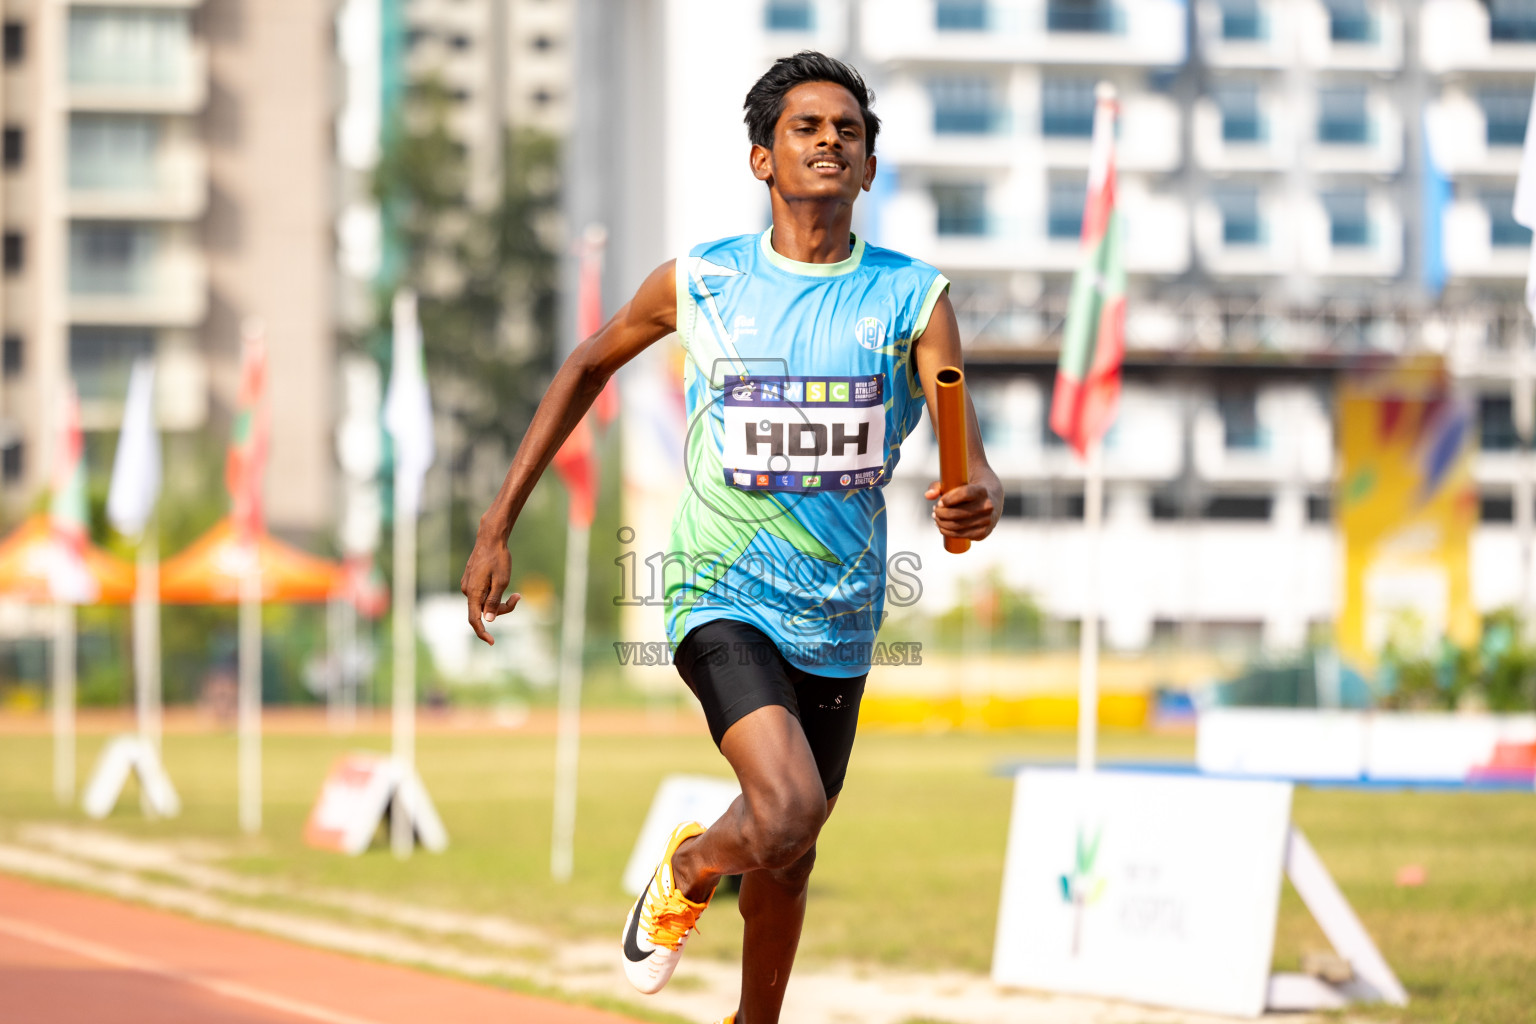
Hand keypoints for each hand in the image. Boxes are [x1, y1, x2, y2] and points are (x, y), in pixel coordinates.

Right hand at [460, 528, 520, 644]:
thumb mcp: (501, 581)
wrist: (490, 539)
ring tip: (514, 591)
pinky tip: (502, 581)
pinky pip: (482, 594)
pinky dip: (493, 594)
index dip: (482, 633)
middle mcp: (467, 590)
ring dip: (498, 601)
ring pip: (483, 602)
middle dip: (500, 609)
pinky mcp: (471, 580)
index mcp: (473, 592)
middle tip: (517, 597)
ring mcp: (468, 585)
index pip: (474, 619)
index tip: (492, 642)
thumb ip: (493, 601)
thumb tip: (487, 620)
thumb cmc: (498, 558)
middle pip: (483, 611)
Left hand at [924, 471, 1001, 542]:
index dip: (948, 499)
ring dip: (942, 524)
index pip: (964, 494)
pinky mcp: (983, 533)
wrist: (991, 499)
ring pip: (957, 526)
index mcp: (981, 490)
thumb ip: (938, 486)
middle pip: (957, 513)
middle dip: (941, 514)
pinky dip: (948, 532)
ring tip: (936, 519)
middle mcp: (987, 506)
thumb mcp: (955, 483)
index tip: (940, 502)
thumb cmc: (967, 490)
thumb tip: (928, 496)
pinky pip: (961, 535)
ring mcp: (987, 521)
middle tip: (934, 511)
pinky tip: (942, 528)